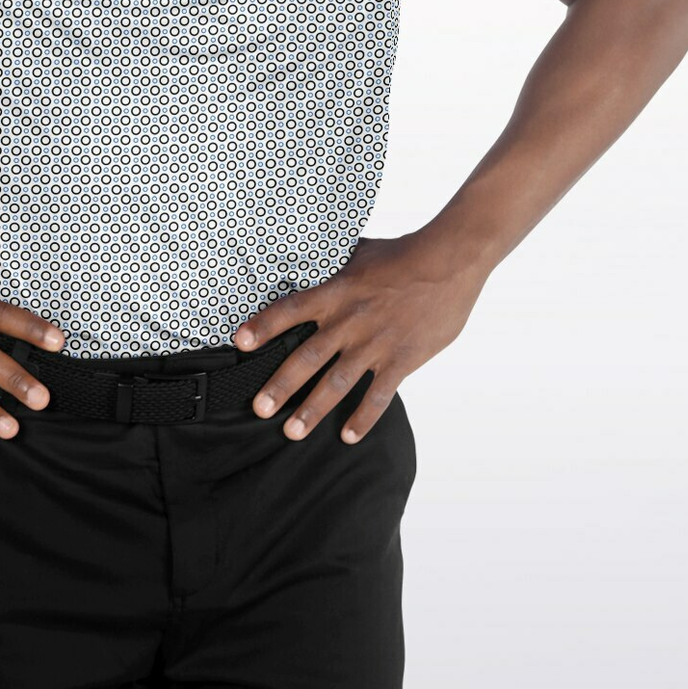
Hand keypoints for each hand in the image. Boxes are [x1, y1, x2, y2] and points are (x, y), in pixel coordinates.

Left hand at [231, 231, 490, 443]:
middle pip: (307, 357)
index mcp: (336, 292)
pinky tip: (347, 436)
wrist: (449, 262)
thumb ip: (333, 264)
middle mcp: (350, 320)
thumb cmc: (402, 254)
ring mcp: (376, 343)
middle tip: (259, 409)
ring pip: (337, 383)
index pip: (290, 309)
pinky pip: (379, 395)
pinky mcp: (402, 359)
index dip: (263, 326)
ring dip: (313, 409)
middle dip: (280, 385)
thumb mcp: (359, 252)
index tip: (239, 342)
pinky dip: (363, 418)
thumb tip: (309, 259)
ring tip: (292, 432)